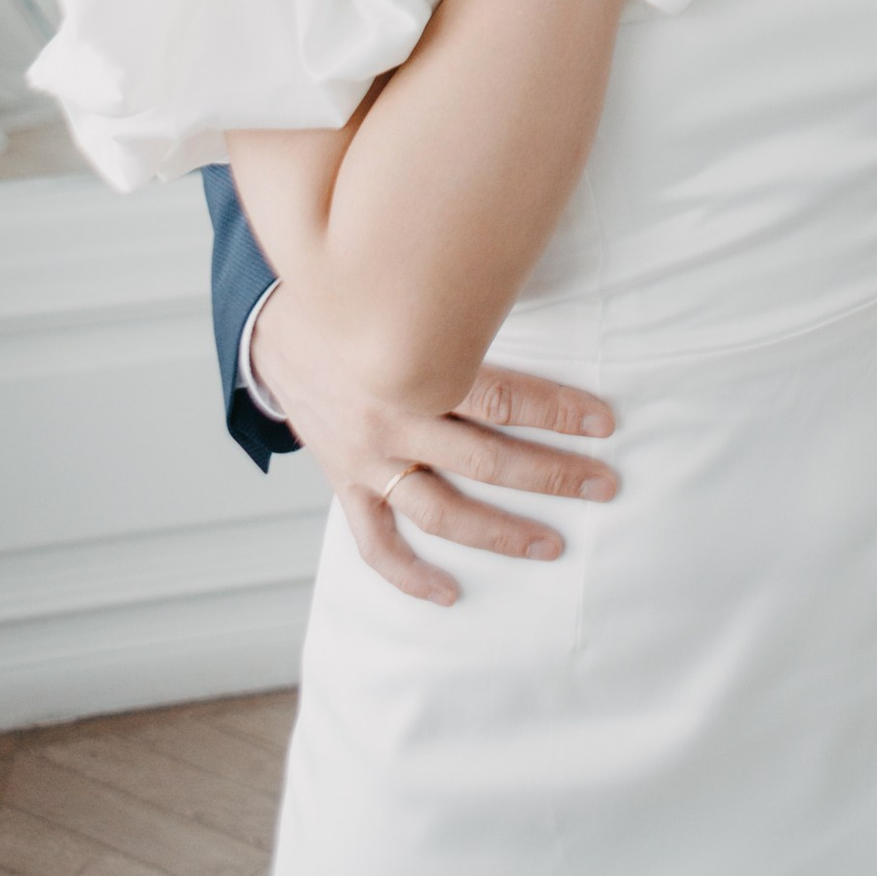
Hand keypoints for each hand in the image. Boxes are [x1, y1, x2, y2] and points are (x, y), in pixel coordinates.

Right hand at [251, 287, 618, 609]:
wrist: (272, 326)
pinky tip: (450, 593)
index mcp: (413, 368)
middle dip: (550, 475)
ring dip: (500, 532)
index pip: (500, 398)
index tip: (605, 424)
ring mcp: (367, 460)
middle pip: (485, 459)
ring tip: (552, 545)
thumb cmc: (358, 301)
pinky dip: (411, 575)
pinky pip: (377, 543)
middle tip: (603, 486)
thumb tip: (527, 282)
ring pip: (441, 511)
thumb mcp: (406, 295)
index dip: (556, 412)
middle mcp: (393, 420)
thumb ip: (458, 311)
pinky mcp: (346, 484)